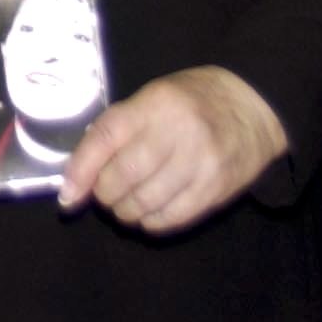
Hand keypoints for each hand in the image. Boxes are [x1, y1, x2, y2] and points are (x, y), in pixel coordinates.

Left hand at [62, 65, 288, 234]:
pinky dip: (151, 222)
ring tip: (126, 204)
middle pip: (123, 176)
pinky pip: (171, 218)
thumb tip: (78, 175)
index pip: (105, 137)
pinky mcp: (216, 189)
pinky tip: (149, 213)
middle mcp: (177, 132)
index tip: (68, 195)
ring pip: (145, 203)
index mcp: (155, 103)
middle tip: (105, 193)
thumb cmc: (191, 102)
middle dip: (104, 194)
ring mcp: (200, 163)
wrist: (253, 107)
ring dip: (125, 211)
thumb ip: (117, 131)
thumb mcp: (152, 99)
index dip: (80, 170)